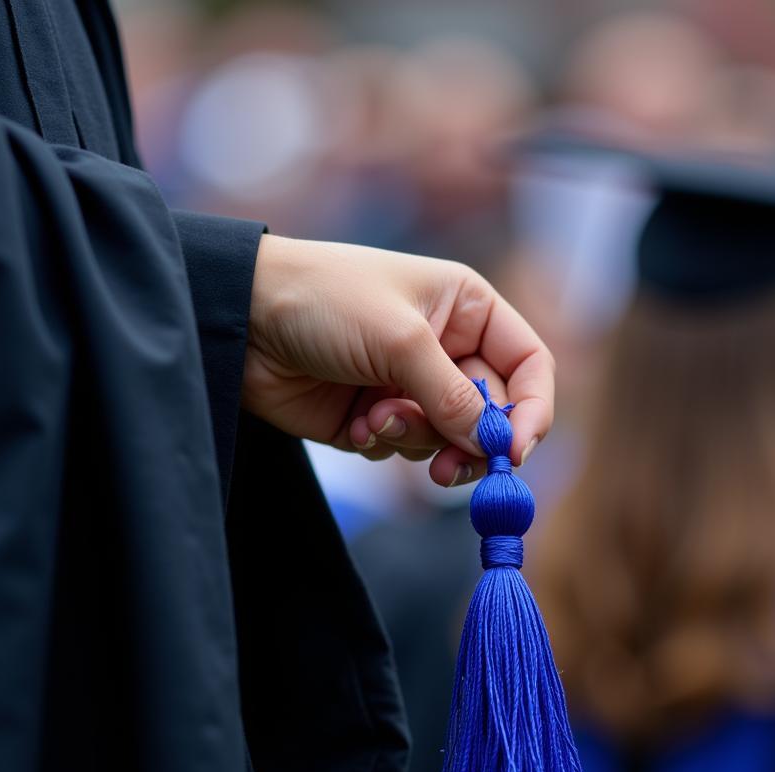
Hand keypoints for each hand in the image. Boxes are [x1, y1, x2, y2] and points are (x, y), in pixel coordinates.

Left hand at [244, 235, 553, 485]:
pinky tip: (354, 422)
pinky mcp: (378, 417)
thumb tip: (495, 447)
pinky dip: (384, 443)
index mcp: (468, 310)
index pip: (529, 366)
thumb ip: (454, 397)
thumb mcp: (400, 340)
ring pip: (449, 439)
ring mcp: (412, 385)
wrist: (241, 319)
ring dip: (416, 438)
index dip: (533, 410)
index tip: (516, 452)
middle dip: (469, 441)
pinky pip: (405, 450)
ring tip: (377, 418)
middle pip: (493, 414)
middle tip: (445, 469)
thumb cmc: (324, 300)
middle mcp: (448, 348)